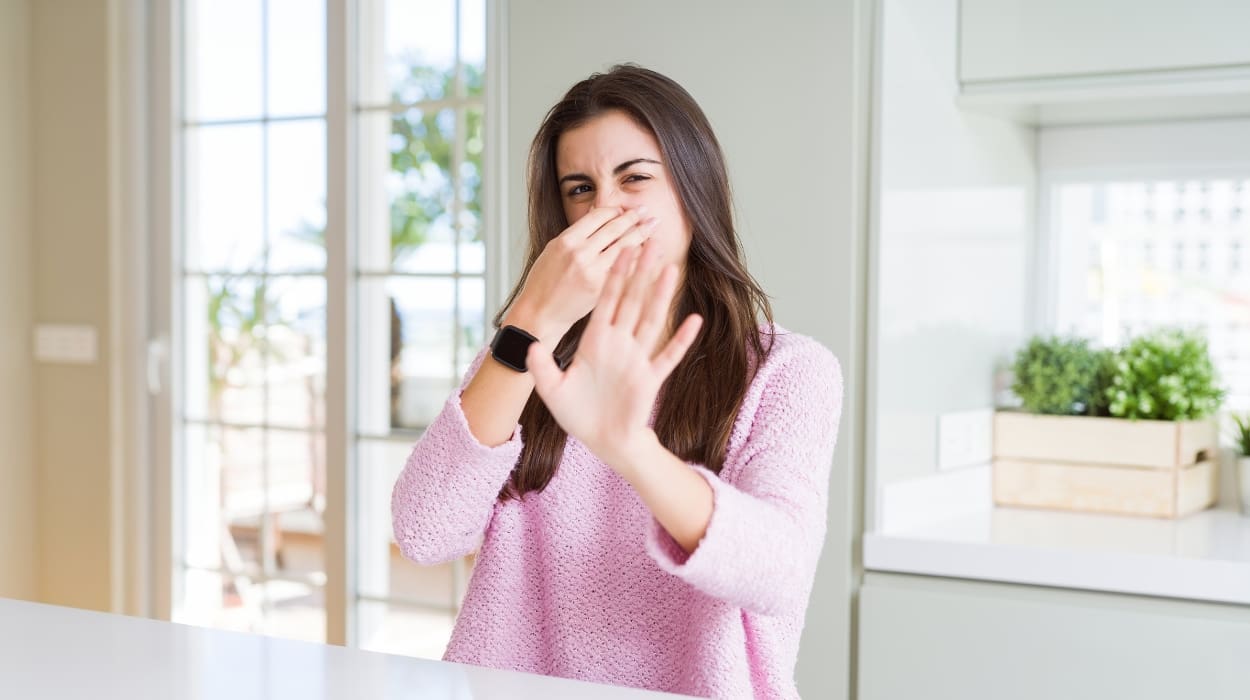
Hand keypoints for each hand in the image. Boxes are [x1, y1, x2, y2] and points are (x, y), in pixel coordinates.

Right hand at [506, 207, 656, 341]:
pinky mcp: (601, 288)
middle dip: (633, 218)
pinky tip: (651, 254)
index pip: (597, 217)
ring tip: (653, 226)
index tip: (626, 208)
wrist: (540, 312)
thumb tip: (597, 213)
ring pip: (623, 247)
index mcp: (566, 240)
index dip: (615, 211)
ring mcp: (591, 271)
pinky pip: (625, 269)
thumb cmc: (544, 282)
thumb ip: (577, 233)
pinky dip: (639, 259)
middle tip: (647, 212)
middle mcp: (580, 253)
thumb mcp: (554, 250)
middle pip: (613, 229)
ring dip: (641, 234)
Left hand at [526, 240, 702, 473]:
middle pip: (632, 300)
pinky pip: (668, 356)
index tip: (622, 247)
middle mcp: (619, 343)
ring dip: (661, 295)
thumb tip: (529, 348)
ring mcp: (637, 359)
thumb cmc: (578, 414)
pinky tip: (693, 320)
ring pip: (651, 320)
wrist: (602, 439)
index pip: (606, 300)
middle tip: (651, 242)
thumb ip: (542, 368)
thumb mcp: (553, 389)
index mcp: (595, 340)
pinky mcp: (650, 378)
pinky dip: (680, 339)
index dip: (614, 274)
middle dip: (641, 272)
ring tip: (671, 268)